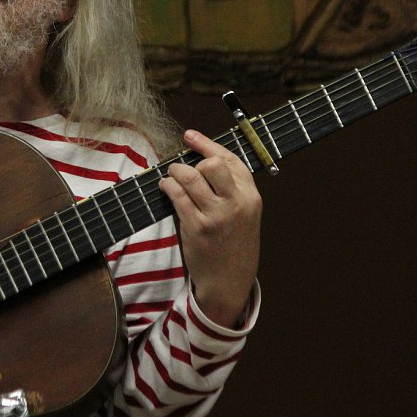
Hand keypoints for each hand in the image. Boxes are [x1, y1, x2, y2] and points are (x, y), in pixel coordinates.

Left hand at [159, 130, 261, 327]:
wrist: (229, 281)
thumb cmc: (234, 244)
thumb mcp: (245, 214)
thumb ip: (232, 189)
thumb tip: (202, 159)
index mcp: (251, 197)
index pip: (231, 160)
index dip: (207, 144)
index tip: (190, 136)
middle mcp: (236, 203)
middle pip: (212, 164)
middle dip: (193, 161)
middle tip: (183, 167)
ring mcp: (215, 215)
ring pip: (189, 177)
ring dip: (174, 172)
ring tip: (171, 177)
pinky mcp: (196, 227)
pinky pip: (176, 195)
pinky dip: (167, 186)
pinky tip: (166, 188)